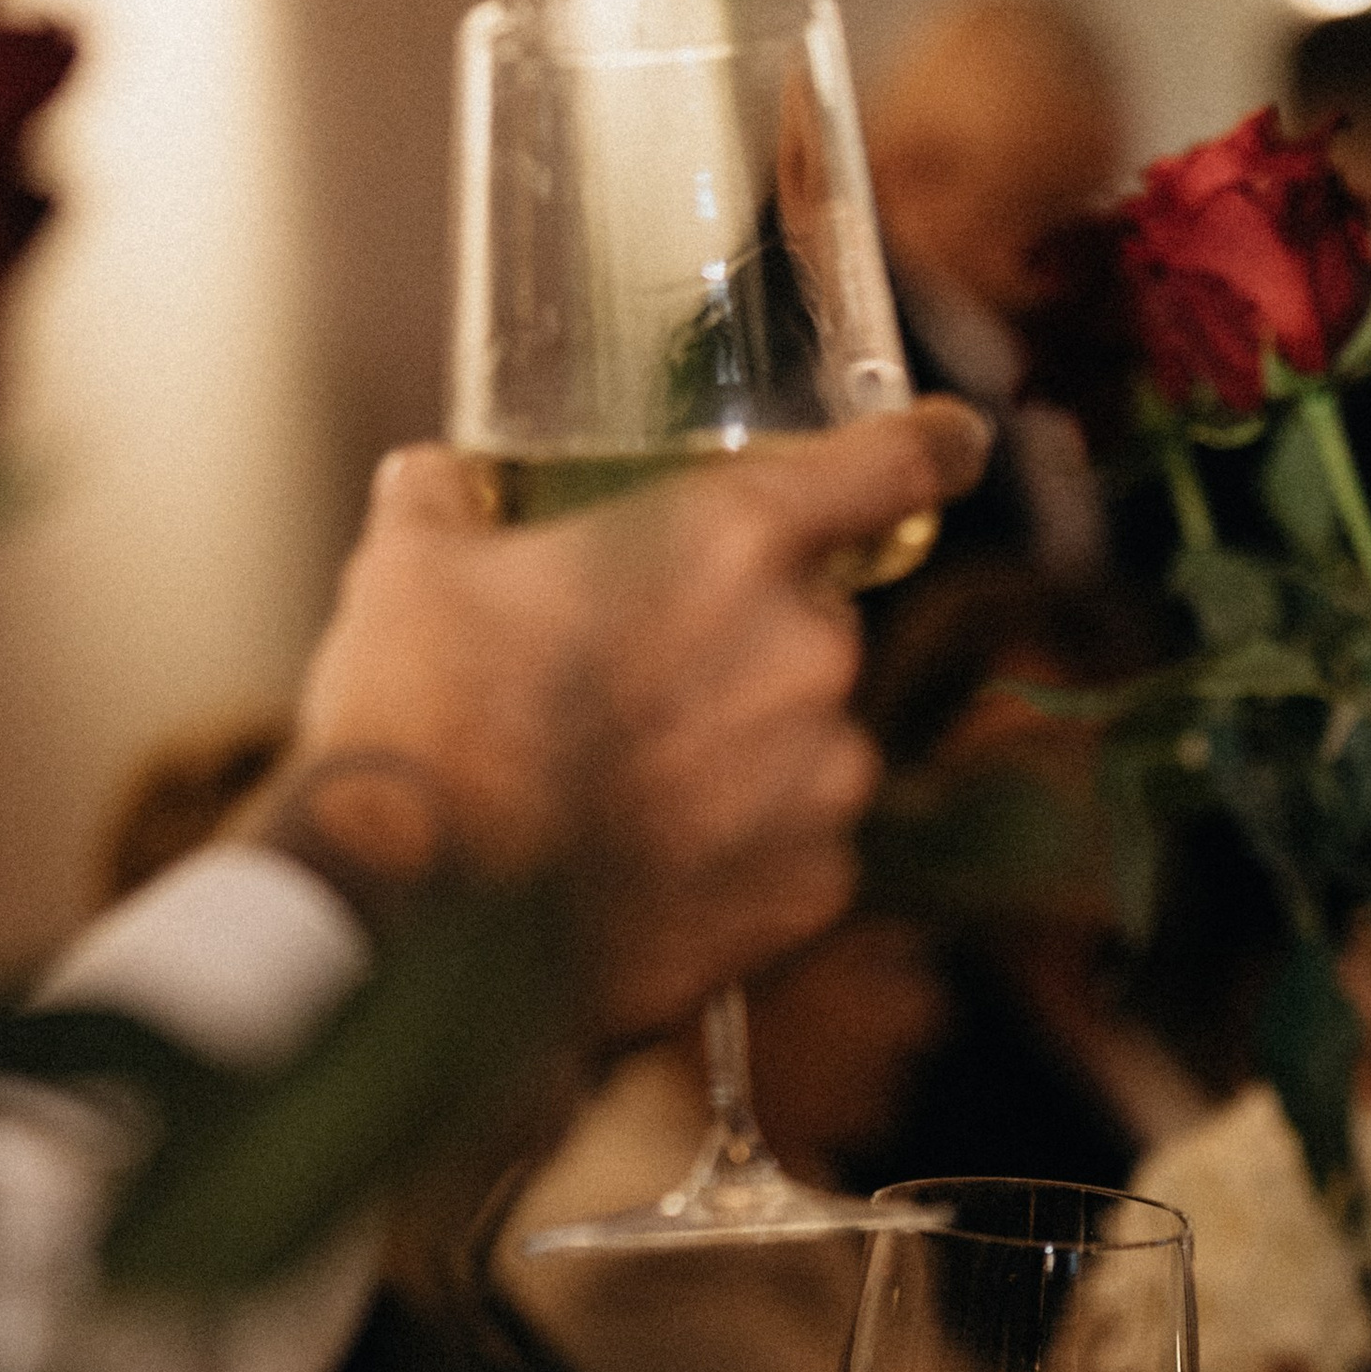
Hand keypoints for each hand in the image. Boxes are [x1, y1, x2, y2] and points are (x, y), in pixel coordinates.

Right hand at [269, 402, 994, 1032]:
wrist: (426, 930)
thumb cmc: (420, 727)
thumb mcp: (411, 566)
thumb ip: (451, 498)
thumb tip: (446, 482)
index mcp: (734, 541)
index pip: (888, 465)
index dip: (931, 444)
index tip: (959, 442)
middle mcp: (809, 656)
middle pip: (812, 619)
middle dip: (737, 638)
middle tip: (629, 679)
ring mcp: (825, 783)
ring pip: (807, 736)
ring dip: (739, 748)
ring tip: (619, 785)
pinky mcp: (816, 893)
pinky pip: (799, 843)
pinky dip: (740, 847)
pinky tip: (646, 860)